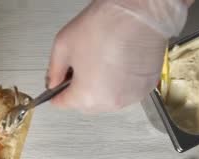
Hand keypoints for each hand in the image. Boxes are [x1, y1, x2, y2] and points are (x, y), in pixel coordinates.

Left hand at [47, 0, 188, 112]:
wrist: (139, 14)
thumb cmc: (106, 25)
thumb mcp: (63, 45)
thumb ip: (53, 70)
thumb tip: (53, 83)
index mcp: (86, 96)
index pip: (63, 103)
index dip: (57, 91)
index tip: (58, 83)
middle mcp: (110, 103)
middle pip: (85, 104)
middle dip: (79, 88)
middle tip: (81, 66)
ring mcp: (130, 97)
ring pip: (106, 98)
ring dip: (100, 86)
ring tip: (102, 61)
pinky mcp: (145, 88)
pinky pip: (125, 91)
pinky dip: (119, 82)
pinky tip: (118, 62)